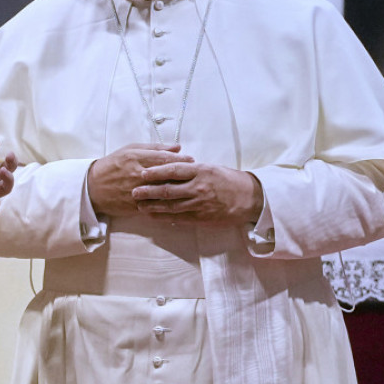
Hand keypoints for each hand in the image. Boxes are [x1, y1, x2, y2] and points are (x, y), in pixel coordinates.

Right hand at [87, 143, 193, 216]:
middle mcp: (136, 174)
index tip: (192, 160)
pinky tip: (179, 203)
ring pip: (162, 192)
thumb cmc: (113, 165)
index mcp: (135, 158)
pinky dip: (168, 205)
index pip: (163, 158)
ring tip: (189, 189)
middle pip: (166, 175)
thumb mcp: (130, 150)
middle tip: (195, 175)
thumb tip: (178, 147)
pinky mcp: (135, 206)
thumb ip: (154, 148)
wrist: (93, 188)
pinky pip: (156, 206)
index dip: (180, 159)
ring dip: (178, 191)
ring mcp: (136, 191)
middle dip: (183, 175)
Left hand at [131, 161, 263, 223]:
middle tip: (133, 191)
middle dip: (148, 191)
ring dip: (153, 206)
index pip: (173, 170)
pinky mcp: (202, 218)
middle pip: (168, 190)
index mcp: (200, 171)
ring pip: (171, 206)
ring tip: (139, 205)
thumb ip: (190, 168)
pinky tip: (154, 216)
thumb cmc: (228, 180)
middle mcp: (198, 187)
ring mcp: (200, 204)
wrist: (250, 199)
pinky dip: (165, 217)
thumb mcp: (210, 168)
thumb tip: (169, 165)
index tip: (141, 172)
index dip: (155, 172)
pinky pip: (179, 218)